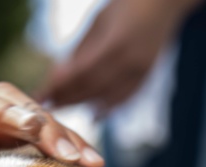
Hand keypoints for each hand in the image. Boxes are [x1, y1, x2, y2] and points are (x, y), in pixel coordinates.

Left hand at [37, 0, 202, 111]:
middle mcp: (130, 62)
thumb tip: (58, 78)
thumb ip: (82, 51)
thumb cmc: (127, 4)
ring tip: (61, 111)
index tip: (40, 94)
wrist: (165, 2)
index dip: (59, 86)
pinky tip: (94, 115)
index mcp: (115, 44)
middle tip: (44, 107)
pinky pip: (125, 98)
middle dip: (66, 98)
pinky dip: (108, 108)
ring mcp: (142, 72)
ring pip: (107, 98)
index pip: (81, 74)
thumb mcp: (99, 23)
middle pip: (92, 89)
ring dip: (82, 105)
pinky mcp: (148, 76)